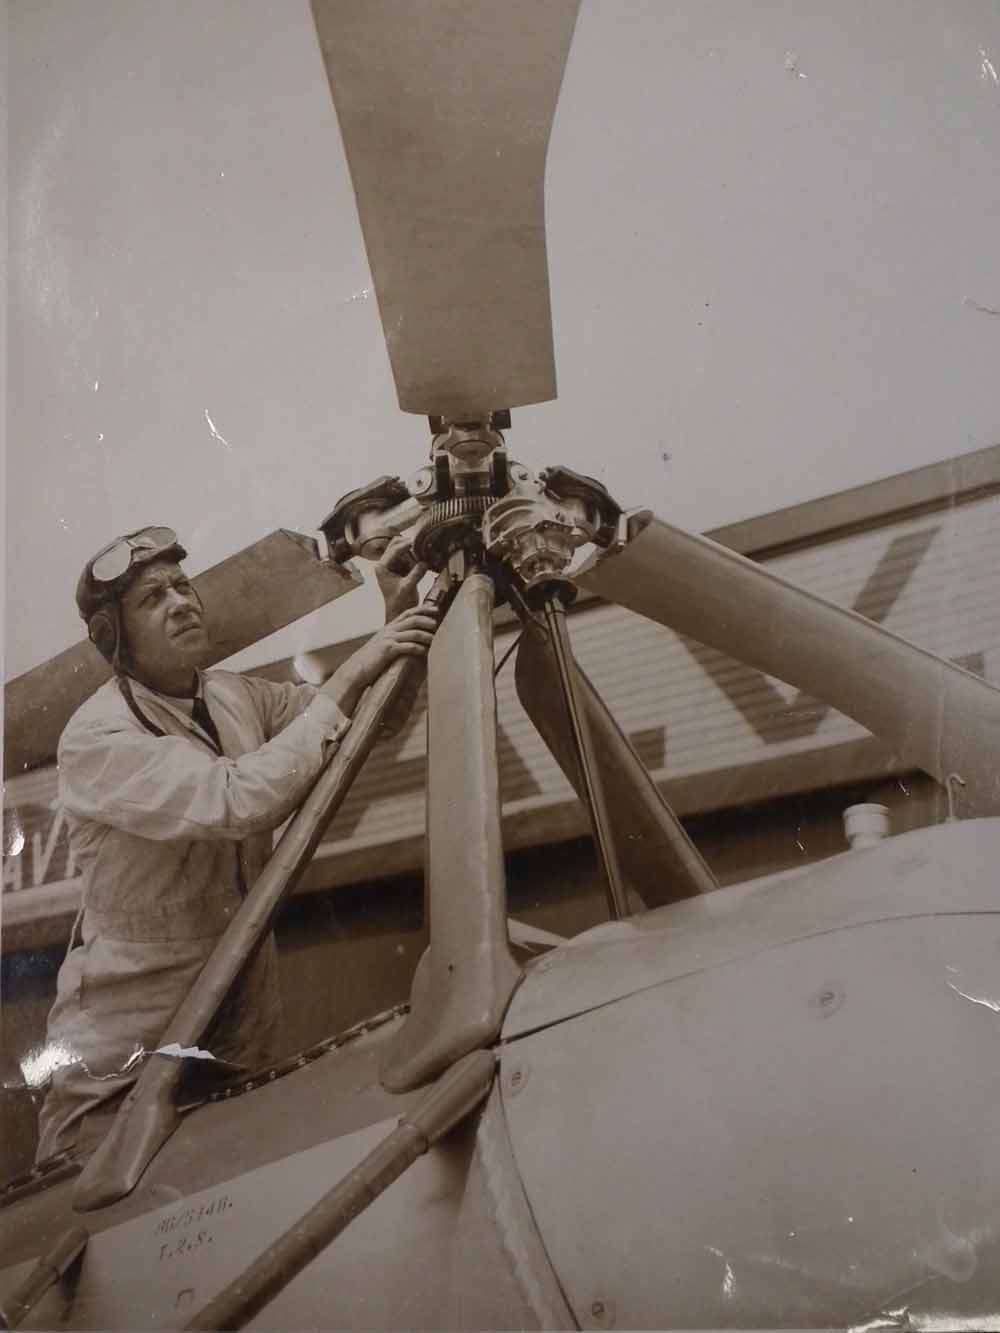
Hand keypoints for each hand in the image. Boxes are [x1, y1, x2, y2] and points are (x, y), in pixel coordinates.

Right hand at [322, 603, 439, 714]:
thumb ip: (394, 639)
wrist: (356, 669)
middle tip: (437, 624)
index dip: (422, 610)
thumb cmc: (371, 659)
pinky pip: (408, 646)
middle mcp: (389, 630)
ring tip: (435, 639)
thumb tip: (409, 639)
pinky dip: (419, 648)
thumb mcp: (383, 644)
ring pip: (413, 633)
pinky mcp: (388, 650)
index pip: (408, 613)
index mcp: (389, 628)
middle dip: (427, 620)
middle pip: (413, 619)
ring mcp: (389, 639)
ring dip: (427, 635)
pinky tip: (425, 651)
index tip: (435, 609)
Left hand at [375, 536, 426, 620]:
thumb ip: (416, 574)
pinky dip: (417, 558)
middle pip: (397, 545)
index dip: (407, 545)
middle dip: (410, 547)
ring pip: (404, 550)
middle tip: (422, 549)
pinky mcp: (402, 569)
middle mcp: (386, 564)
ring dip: (414, 553)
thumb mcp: (408, 588)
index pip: (394, 549)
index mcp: (382, 567)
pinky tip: (424, 562)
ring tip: (423, 560)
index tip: (419, 542)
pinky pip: (410, 557)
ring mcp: (394, 565)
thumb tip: (425, 562)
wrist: (400, 613)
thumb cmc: (399, 603)